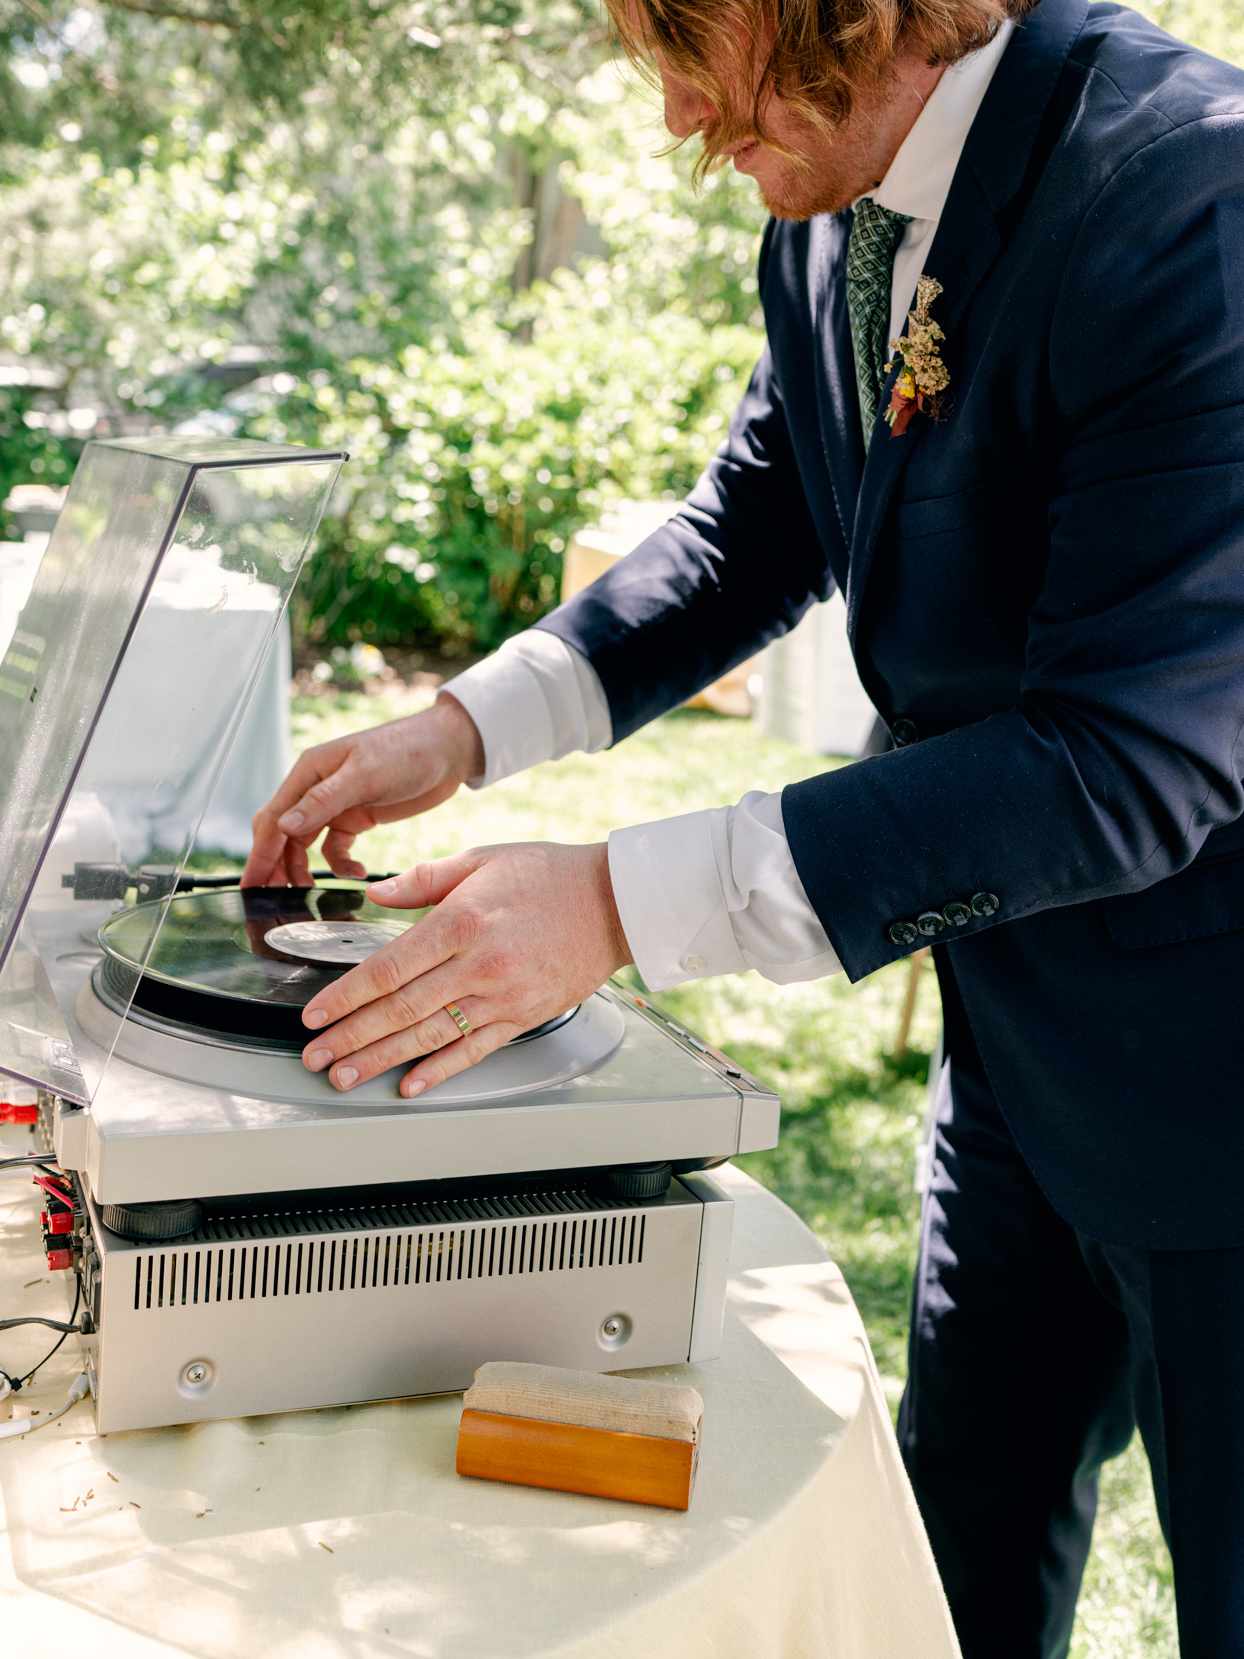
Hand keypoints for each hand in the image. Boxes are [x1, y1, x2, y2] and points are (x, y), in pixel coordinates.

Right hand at [241, 694, 483, 887]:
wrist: (449, 749)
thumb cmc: (407, 749)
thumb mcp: (364, 774)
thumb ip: (323, 801)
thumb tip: (282, 827)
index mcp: (309, 772)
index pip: (274, 818)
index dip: (260, 853)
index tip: (250, 884)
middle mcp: (316, 788)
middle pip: (282, 834)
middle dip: (274, 865)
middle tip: (271, 900)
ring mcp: (336, 804)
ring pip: (305, 844)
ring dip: (303, 869)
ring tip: (306, 893)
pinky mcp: (357, 817)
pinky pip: (336, 847)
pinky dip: (341, 864)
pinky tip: (357, 871)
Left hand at [297, 842, 632, 1095]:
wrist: (616, 902)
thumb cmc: (551, 875)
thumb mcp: (482, 860)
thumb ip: (424, 879)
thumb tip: (377, 893)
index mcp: (462, 922)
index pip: (388, 968)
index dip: (346, 996)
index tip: (314, 1015)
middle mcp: (480, 965)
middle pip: (400, 1010)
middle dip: (350, 1038)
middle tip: (315, 1057)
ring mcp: (503, 997)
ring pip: (430, 1037)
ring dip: (381, 1061)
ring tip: (346, 1076)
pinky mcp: (524, 1016)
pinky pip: (475, 1050)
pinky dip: (440, 1071)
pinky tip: (410, 1085)